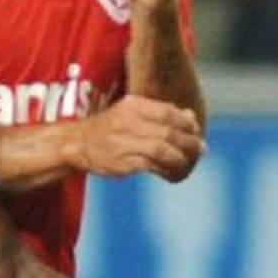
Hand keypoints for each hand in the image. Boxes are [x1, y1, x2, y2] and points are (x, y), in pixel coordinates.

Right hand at [75, 94, 203, 180]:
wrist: (76, 143)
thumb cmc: (110, 128)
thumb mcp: (131, 113)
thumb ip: (160, 114)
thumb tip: (191, 117)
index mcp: (132, 105)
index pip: (169, 112)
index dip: (187, 123)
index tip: (195, 131)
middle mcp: (127, 122)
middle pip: (169, 132)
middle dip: (190, 142)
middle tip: (201, 149)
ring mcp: (123, 142)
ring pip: (163, 150)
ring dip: (181, 158)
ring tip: (187, 161)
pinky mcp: (122, 162)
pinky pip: (152, 166)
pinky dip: (166, 169)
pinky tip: (171, 172)